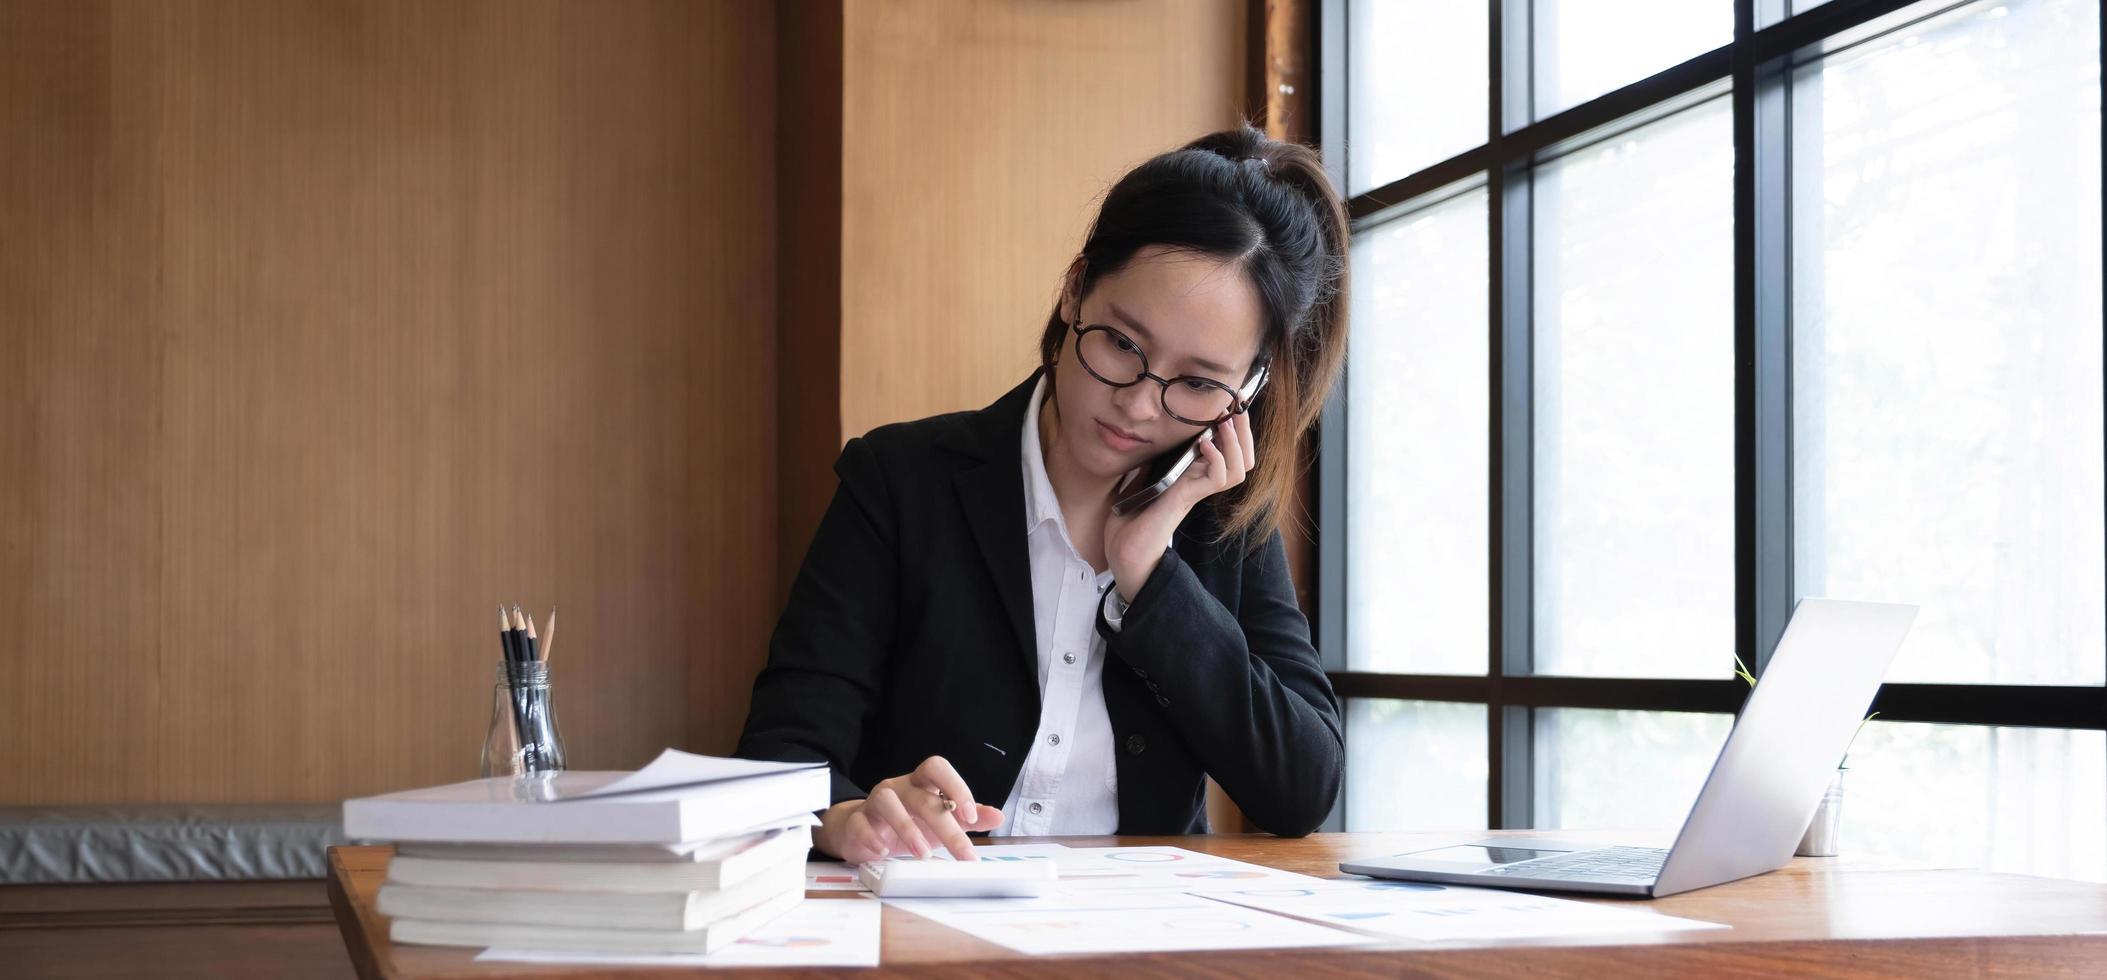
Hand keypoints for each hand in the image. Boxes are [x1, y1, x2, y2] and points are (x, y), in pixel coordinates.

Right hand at [813, 756, 1004, 862]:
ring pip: (887, 801)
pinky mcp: (856, 821)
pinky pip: (860, 823)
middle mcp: (898, 788)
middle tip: (963, 853)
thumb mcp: (940, 820)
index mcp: (921, 784)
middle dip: (945, 826)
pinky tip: (883, 852)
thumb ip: (966, 818)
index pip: (937, 768)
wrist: (862, 831)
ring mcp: (874, 802)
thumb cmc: (907, 823)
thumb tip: (998, 816)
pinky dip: (872, 838)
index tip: (972, 816)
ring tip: (923, 853)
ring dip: (907, 828)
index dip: (956, 786)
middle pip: (922, 797)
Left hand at [1104, 411, 1256, 601]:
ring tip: (1226, 422)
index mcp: (1194, 476)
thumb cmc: (1130, 520)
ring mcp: (1197, 492)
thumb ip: (1150, 459)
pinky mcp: (1187, 499)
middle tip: (1238, 404)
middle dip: (1245, 430)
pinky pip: (1217, 479)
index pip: (1230, 451)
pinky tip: (1205, 444)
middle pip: (1245, 458)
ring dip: (1236, 442)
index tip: (1231, 401)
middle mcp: (1201, 484)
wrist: (1122, 550)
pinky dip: (1216, 458)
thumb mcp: (1139, 478)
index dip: (1236, 428)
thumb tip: (1148, 435)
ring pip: (1240, 468)